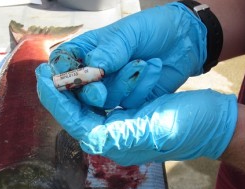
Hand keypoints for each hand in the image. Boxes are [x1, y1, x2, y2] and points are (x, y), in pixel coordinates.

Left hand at [36, 63, 237, 164]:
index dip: (58, 102)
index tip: (42, 80)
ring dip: (71, 94)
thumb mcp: (157, 128)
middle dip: (59, 97)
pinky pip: (101, 109)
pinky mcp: (130, 122)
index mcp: (119, 145)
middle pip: (77, 119)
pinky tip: (81, 80)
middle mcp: (115, 142)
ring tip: (56, 74)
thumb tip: (90, 138)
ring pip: (86, 113)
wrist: (216, 125)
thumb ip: (123, 135)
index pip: (77, 124)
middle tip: (42, 74)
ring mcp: (122, 132)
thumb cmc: (191, 125)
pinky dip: (88, 93)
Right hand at [50, 2, 206, 108]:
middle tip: (100, 92)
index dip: (60, 77)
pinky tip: (154, 68)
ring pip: (104, 101)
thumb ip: (112, 49)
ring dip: (125, 84)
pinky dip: (141, 88)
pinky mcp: (129, 102)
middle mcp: (94, 74)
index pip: (62, 66)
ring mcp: (111, 89)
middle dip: (90, 93)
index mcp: (86, 51)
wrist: (185, 39)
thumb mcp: (130, 32)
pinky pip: (127, 105)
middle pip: (78, 93)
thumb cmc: (153, 28)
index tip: (69, 81)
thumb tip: (93, 68)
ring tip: (145, 63)